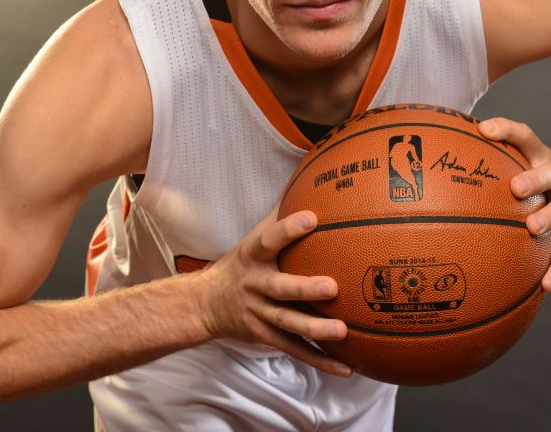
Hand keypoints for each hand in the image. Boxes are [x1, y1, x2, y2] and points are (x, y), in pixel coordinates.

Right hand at [195, 207, 352, 376]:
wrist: (204, 304)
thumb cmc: (241, 263)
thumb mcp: (253, 237)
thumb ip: (280, 216)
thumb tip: (311, 183)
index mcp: (253, 256)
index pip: (270, 239)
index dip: (289, 229)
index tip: (313, 218)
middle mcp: (254, 285)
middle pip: (279, 288)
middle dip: (305, 289)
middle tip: (332, 287)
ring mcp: (259, 314)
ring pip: (288, 323)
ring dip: (315, 329)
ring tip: (342, 332)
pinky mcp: (266, 337)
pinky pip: (295, 350)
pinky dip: (320, 360)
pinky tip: (346, 367)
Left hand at [478, 117, 550, 292]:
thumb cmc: (530, 187)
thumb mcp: (513, 169)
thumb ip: (482, 166)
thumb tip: (428, 165)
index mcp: (537, 159)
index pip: (525, 137)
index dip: (506, 130)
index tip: (484, 130)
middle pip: (550, 173)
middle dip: (534, 179)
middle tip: (516, 188)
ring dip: (549, 217)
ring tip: (533, 228)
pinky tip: (545, 285)